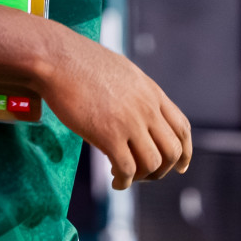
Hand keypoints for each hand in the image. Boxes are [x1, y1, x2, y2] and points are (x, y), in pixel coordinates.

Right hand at [35, 30, 190, 188]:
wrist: (56, 58)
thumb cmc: (79, 61)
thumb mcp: (121, 71)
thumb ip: (135, 92)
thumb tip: (134, 109)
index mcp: (151, 91)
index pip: (182, 128)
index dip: (184, 152)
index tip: (179, 166)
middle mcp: (146, 107)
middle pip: (172, 151)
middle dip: (162, 169)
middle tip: (145, 174)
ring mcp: (129, 122)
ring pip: (152, 164)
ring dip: (141, 177)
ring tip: (125, 176)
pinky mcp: (108, 135)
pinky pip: (127, 169)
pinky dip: (124, 182)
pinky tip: (115, 180)